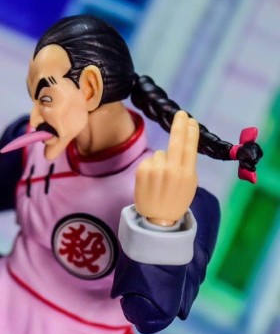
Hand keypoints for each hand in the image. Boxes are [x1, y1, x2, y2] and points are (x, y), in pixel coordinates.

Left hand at [135, 111, 198, 225]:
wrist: (157, 219)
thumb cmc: (176, 199)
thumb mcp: (189, 184)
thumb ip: (186, 165)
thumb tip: (182, 144)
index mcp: (187, 173)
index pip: (189, 147)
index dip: (190, 132)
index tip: (191, 120)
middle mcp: (172, 170)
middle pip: (176, 142)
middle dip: (179, 126)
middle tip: (181, 114)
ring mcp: (156, 170)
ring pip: (160, 154)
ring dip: (161, 161)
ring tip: (161, 179)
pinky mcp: (142, 172)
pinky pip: (149, 160)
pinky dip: (151, 166)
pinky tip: (152, 180)